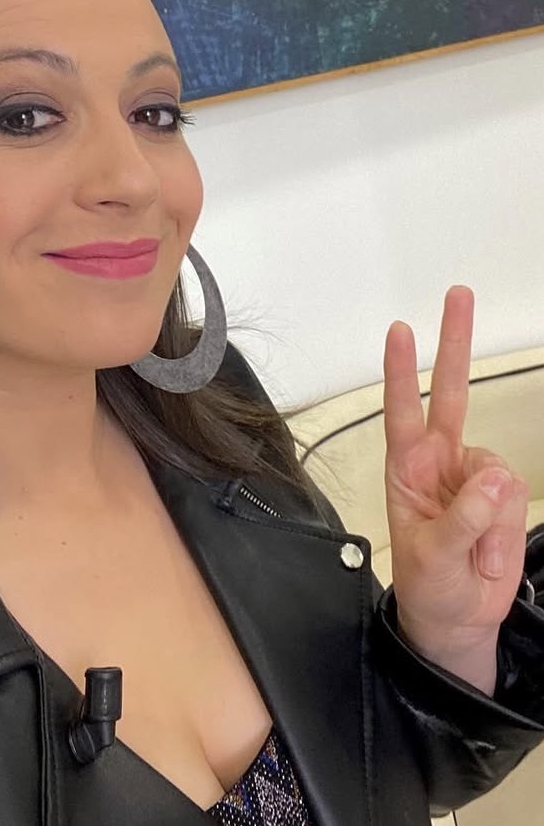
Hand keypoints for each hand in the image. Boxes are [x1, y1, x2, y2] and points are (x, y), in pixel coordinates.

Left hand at [383, 286, 528, 693]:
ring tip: (474, 554)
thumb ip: (463, 519)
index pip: (400, 411)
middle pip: (449, 394)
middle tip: (459, 294)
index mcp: (406, 469)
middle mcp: (439, 462)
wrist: (456, 621)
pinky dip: (506, 529)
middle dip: (454, 345)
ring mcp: (473, 478)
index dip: (401, 371)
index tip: (400, 330)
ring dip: (492, 517)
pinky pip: (515, 496)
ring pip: (498, 467)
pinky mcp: (501, 498)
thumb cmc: (427, 585)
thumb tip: (494, 478)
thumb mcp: (433, 557)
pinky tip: (490, 553)